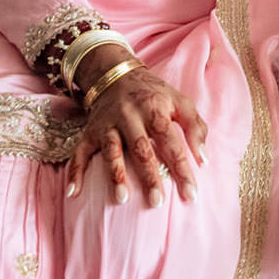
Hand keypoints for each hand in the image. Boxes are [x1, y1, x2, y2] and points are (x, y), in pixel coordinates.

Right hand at [66, 64, 207, 208]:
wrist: (117, 75)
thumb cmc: (155, 95)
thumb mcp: (180, 102)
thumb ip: (195, 128)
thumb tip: (203, 160)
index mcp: (155, 110)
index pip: (171, 141)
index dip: (182, 168)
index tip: (191, 194)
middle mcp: (130, 117)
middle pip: (141, 149)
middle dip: (149, 176)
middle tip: (157, 203)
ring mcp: (108, 125)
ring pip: (111, 151)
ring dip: (115, 175)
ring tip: (122, 199)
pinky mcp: (89, 132)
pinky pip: (80, 153)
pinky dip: (75, 173)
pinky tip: (74, 194)